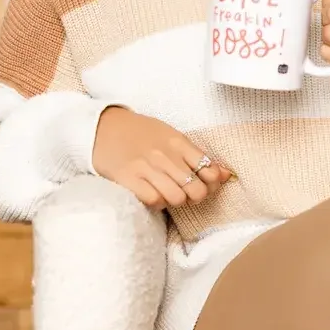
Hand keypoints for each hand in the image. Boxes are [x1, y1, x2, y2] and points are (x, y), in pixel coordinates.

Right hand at [93, 107, 233, 210]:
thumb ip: (196, 155)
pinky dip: (157, 202)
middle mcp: (165, 154)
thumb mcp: (171, 137)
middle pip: (196, 189)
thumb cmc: (141, 133)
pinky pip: (154, 200)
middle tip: (187, 193)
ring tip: (168, 193)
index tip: (205, 184)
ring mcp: (146, 167)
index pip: (209, 169)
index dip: (212, 184)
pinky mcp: (128, 178)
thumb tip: (226, 174)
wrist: (103, 127)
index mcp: (178, 142)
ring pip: (177, 198)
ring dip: (176, 201)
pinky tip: (152, 194)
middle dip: (195, 196)